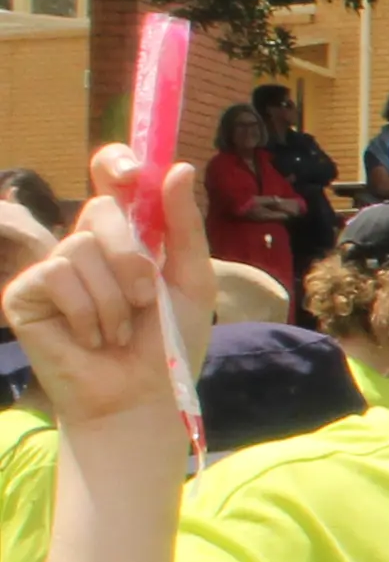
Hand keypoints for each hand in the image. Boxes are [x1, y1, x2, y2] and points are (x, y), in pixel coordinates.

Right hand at [3, 148, 212, 445]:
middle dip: (133, 258)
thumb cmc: (167, 345)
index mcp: (126, 239)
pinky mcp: (25, 294)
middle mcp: (85, 247)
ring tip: (119, 332)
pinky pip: (57, 274)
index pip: (111, 182)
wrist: (141, 398)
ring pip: (81, 247)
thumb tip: (179, 167)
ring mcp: (52, 269)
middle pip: (101, 211)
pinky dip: (86, 310)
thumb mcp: (191, 281)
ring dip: (114, 297)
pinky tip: (91, 338)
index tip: (131, 170)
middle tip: (145, 301)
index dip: (116, 163)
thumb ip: (183, 227)